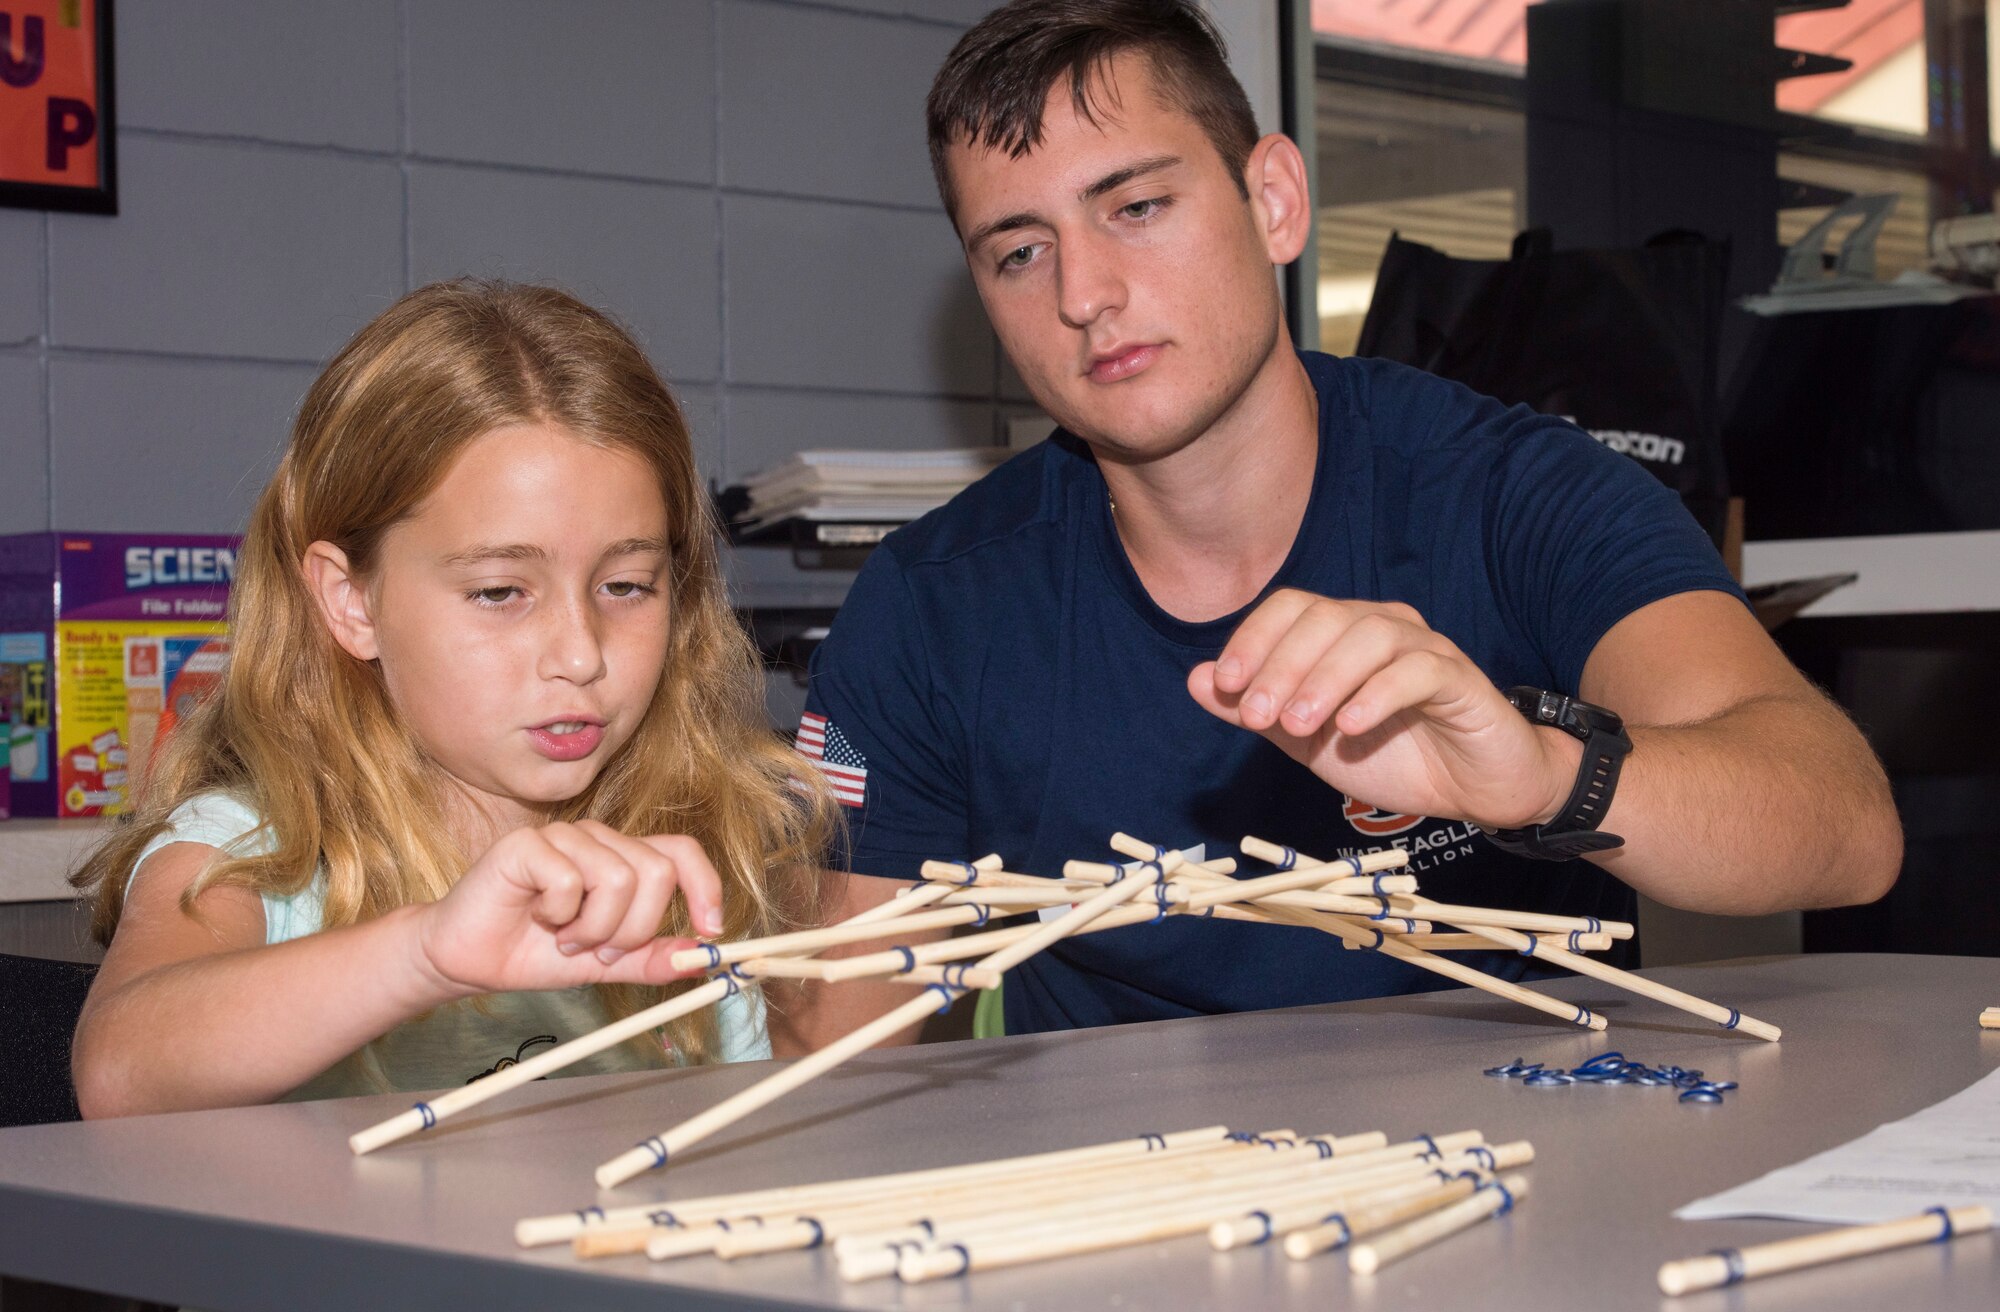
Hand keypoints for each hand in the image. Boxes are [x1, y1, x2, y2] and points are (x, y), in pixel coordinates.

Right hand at [414, 821, 724, 996]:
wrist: (469, 960)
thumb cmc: (534, 952)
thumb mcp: (607, 965)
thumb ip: (651, 959)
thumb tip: (704, 959)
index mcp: (623, 859)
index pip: (681, 852)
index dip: (705, 886)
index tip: (711, 930)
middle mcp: (598, 840)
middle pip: (656, 872)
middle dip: (634, 928)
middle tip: (597, 951)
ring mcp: (564, 836)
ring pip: (618, 878)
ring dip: (594, 928)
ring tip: (564, 937)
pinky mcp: (527, 843)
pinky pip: (571, 881)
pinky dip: (558, 915)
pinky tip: (535, 917)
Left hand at [1186, 591, 1578, 829]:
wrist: (1475, 789)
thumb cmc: (1393, 756)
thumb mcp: (1308, 741)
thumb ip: (1256, 712)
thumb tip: (1196, 680)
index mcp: (1343, 633)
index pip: (1291, 608)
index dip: (1253, 640)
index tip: (1225, 684)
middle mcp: (1383, 627)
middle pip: (1324, 618)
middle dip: (1280, 665)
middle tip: (1256, 715)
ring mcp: (1425, 649)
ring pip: (1368, 637)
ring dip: (1323, 680)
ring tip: (1298, 725)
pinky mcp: (1460, 680)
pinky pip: (1418, 671)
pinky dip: (1377, 694)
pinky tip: (1350, 727)